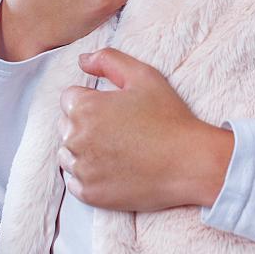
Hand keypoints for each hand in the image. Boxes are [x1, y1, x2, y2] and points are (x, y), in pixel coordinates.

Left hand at [57, 48, 235, 211]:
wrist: (188, 163)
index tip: (114, 109)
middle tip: (119, 129)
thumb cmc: (169, 116)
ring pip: (68, 154)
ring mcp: (82, 168)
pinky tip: (113, 169)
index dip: (92, 100)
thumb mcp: (143, 75)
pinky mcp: (89, 193)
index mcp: (85, 107)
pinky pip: (74, 181)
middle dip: (85, 124)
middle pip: (66, 126)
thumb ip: (108, 60)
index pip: (69, 98)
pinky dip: (88, 175)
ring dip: (84, 150)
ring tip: (116, 149)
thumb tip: (82, 60)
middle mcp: (76, 138)